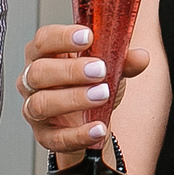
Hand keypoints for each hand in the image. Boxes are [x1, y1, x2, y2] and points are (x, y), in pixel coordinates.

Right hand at [17, 23, 148, 170]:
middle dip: (70, 70)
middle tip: (100, 70)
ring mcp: (34, 108)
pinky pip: (55, 137)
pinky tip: (98, 128)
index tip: (88, 37)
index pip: (44, 39)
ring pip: (41, 103)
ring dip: (73, 99)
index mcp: (45, 54)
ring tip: (102, 95)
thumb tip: (141, 57)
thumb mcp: (110, 67)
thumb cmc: (92, 83)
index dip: (62, 37)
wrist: (92, 119)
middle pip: (39, 71)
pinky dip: (78, 134)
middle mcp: (33, 79)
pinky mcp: (44, 135)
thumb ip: (124, 60)